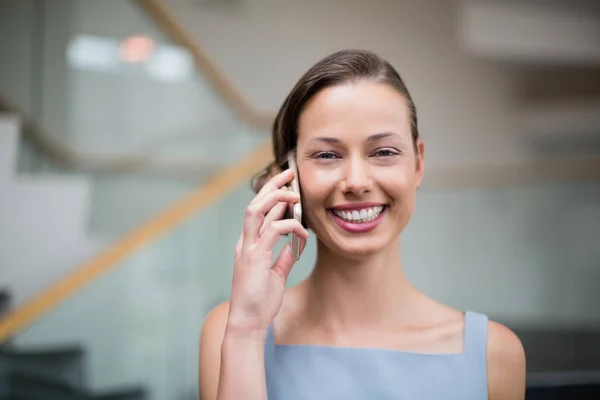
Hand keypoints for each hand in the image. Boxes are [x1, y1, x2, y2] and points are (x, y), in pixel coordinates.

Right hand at [226, 169, 308, 337]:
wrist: (248, 323)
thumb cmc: (260, 302)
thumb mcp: (276, 275)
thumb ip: (283, 258)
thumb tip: (294, 245)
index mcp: (250, 245)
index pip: (258, 211)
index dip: (271, 195)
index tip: (288, 185)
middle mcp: (245, 243)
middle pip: (255, 203)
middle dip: (271, 186)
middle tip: (289, 173)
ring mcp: (247, 249)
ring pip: (256, 210)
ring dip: (275, 198)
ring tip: (294, 194)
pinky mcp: (254, 257)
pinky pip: (272, 231)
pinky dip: (289, 227)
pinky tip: (303, 234)